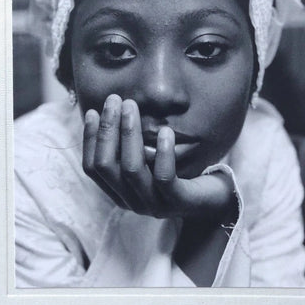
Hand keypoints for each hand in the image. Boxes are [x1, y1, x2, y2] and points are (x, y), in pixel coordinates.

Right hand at [82, 94, 237, 223]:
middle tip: (114, 100)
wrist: (215, 200)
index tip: (93, 111)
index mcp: (119, 191)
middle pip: (107, 166)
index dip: (89, 139)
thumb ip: (130, 144)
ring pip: (131, 169)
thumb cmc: (179, 172)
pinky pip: (164, 178)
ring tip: (131, 106)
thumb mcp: (149, 157)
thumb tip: (111, 111)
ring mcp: (153, 204)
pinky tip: (165, 130)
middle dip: (107, 129)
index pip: (92, 168)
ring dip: (129, 133)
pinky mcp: (177, 203)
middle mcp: (131, 201)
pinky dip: (163, 152)